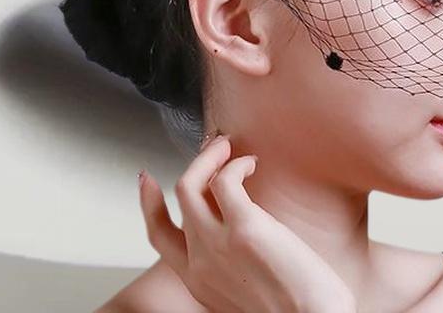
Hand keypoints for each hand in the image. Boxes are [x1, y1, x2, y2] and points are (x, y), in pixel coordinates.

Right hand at [137, 135, 356, 312]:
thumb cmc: (295, 311)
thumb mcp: (241, 292)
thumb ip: (227, 265)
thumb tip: (235, 231)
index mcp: (197, 280)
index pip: (159, 236)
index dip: (148, 203)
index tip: (147, 179)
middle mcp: (199, 262)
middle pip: (178, 196)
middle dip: (196, 162)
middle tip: (215, 147)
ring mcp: (217, 244)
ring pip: (191, 182)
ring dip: (210, 155)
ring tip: (231, 148)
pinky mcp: (245, 228)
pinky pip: (225, 180)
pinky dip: (235, 164)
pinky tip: (251, 165)